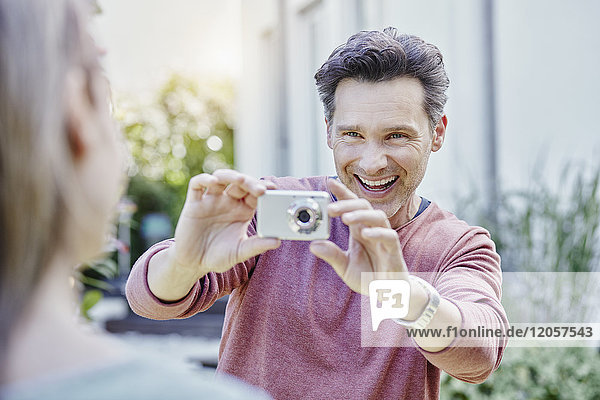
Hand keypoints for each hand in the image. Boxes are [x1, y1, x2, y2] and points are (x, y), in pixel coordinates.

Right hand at [173, 169, 280, 276]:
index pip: (255, 194)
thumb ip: (257, 246)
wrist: (193, 264)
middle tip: (260, 189)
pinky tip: (213, 182)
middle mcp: (228, 202)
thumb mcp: (240, 252)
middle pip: (240, 183)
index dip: (264, 189)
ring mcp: (211, 201)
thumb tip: (277, 241)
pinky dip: (204, 179)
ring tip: (241, 180)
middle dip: (251, 182)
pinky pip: (197, 185)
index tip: (273, 189)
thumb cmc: (218, 257)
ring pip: (221, 178)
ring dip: (231, 176)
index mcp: (242, 211)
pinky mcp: (194, 203)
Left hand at [310, 178, 408, 294]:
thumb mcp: (345, 267)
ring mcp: (384, 239)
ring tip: (346, 218)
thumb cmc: (369, 277)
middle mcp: (372, 230)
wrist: (389, 295)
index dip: (343, 193)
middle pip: (363, 207)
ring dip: (361, 215)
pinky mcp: (393, 251)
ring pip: (378, 216)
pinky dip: (378, 233)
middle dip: (347, 204)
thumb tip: (313, 245)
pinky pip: (389, 237)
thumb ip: (332, 255)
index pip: (351, 206)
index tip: (329, 182)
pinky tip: (365, 233)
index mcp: (359, 230)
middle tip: (330, 209)